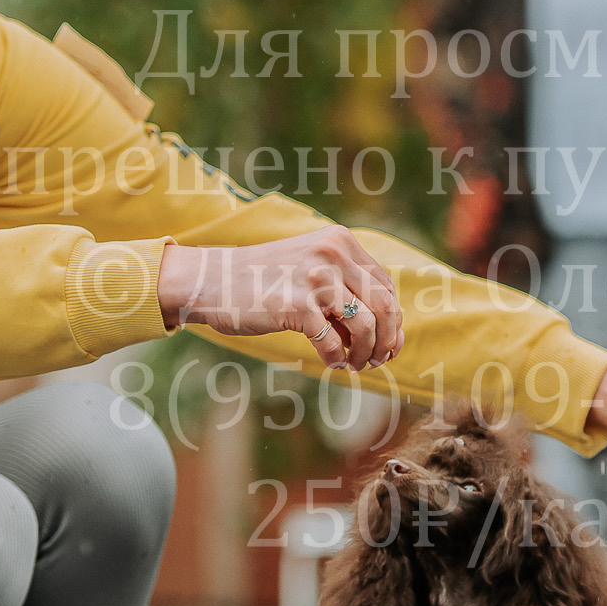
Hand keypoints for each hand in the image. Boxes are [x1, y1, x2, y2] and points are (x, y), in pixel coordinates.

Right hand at [156, 226, 402, 370]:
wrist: (212, 280)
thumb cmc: (262, 280)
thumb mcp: (310, 267)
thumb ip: (344, 286)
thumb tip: (385, 330)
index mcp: (341, 242)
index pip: (385, 285)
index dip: (393, 319)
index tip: (390, 342)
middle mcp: (333, 254)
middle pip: (383, 306)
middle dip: (387, 340)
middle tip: (378, 360)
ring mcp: (316, 278)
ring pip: (365, 326)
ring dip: (365, 353)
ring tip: (354, 364)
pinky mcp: (297, 305)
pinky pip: (332, 343)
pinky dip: (336, 359)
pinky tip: (331, 363)